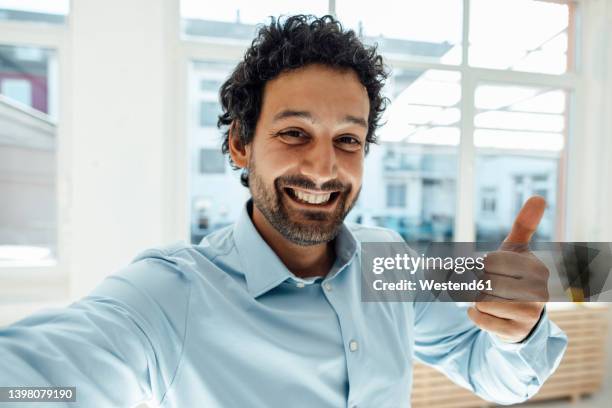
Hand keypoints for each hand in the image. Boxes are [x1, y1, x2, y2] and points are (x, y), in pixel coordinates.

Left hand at [467, 196, 549, 342]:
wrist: (518, 316)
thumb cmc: (513, 276)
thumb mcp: (516, 251)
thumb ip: (524, 226)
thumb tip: (539, 197)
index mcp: (536, 269)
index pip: (490, 261)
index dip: (480, 264)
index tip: (486, 268)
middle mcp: (537, 292)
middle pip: (484, 281)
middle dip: (476, 282)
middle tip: (484, 285)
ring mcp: (528, 314)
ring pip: (481, 300)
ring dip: (476, 299)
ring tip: (489, 298)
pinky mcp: (515, 332)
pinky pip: (479, 318)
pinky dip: (475, 315)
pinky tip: (486, 313)